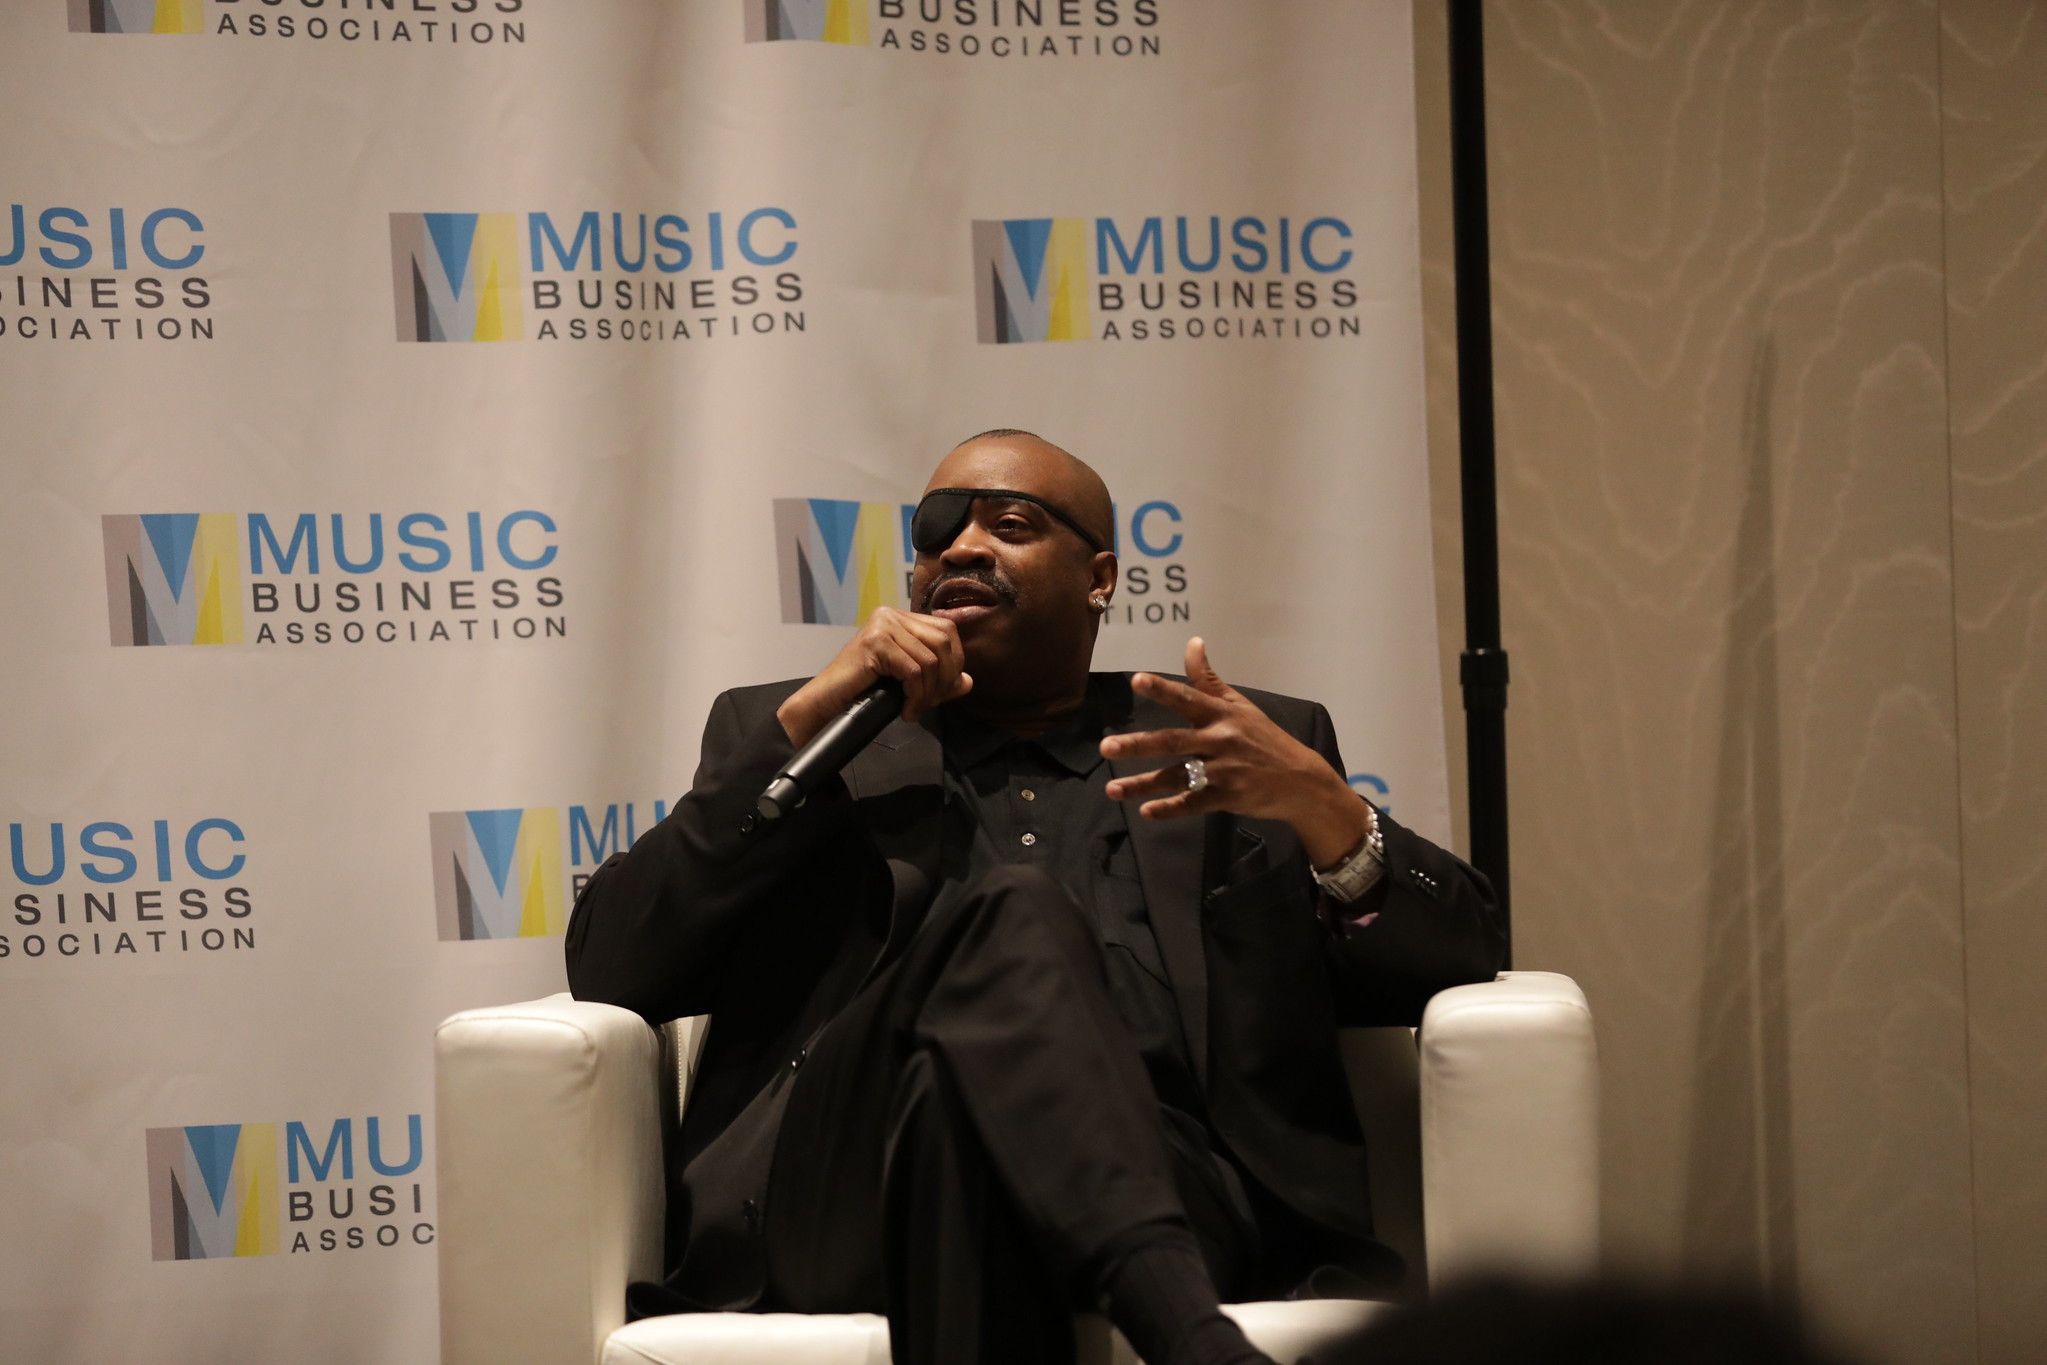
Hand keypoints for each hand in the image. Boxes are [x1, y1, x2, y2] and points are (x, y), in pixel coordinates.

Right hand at [777, 606, 972, 746]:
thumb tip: (969, 682)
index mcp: (900, 617)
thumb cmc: (863, 692)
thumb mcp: (908, 683)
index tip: (939, 692)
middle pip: (944, 642)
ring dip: (928, 692)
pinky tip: (906, 709)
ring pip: (930, 660)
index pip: (947, 631)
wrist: (826, 701)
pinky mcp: (875, 642)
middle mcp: (891, 615)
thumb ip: (938, 680)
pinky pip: (913, 670)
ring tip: (914, 708)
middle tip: (927, 703)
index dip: (953, 663)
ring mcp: (882, 626)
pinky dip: (916, 695)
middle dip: (944, 679)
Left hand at [1100, 637, 1370, 867]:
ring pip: (1177, 777)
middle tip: (1106, 747)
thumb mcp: (1240, 705)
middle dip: (1138, 745)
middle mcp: (1220, 741)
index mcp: (1222, 715)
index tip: (1136, 680)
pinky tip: (1146, 811)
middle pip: (1174, 742)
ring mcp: (1224, 771)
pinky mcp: (1227, 798)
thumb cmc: (1264, 739)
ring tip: (1112, 789)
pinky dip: (1170, 809)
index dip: (1162, 690)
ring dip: (1143, 784)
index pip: (1188, 698)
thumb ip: (1209, 679)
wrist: (1301, 780)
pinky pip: (1193, 804)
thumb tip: (1192, 642)